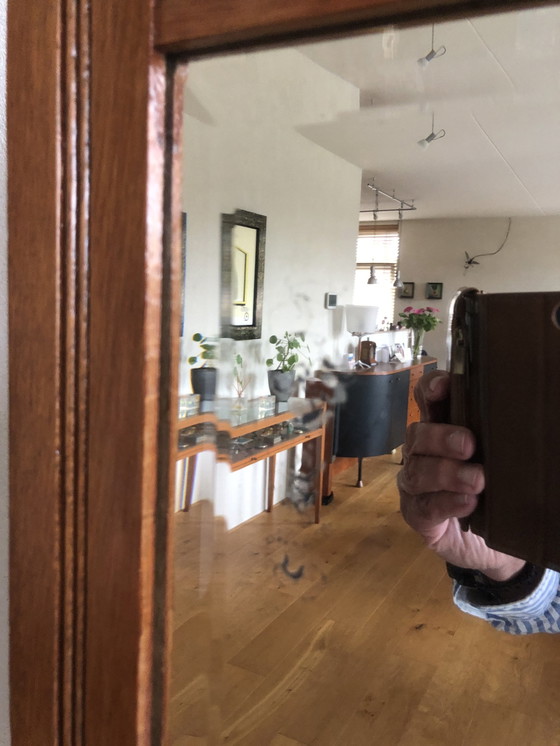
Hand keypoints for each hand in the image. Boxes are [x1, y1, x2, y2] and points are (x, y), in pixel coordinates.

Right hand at [397, 370, 524, 580]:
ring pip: (417, 471)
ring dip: (446, 473)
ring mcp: (415, 485)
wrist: (488, 544)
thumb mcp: (497, 460)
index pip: (426, 400)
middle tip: (469, 445)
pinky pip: (424, 506)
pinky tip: (468, 504)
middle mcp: (422, 453)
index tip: (443, 387)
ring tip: (477, 480)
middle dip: (440, 437)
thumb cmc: (493, 492)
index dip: (429, 389)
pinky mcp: (416, 515)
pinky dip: (446, 503)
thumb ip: (499, 438)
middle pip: (417, 434)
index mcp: (440, 429)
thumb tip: (526, 414)